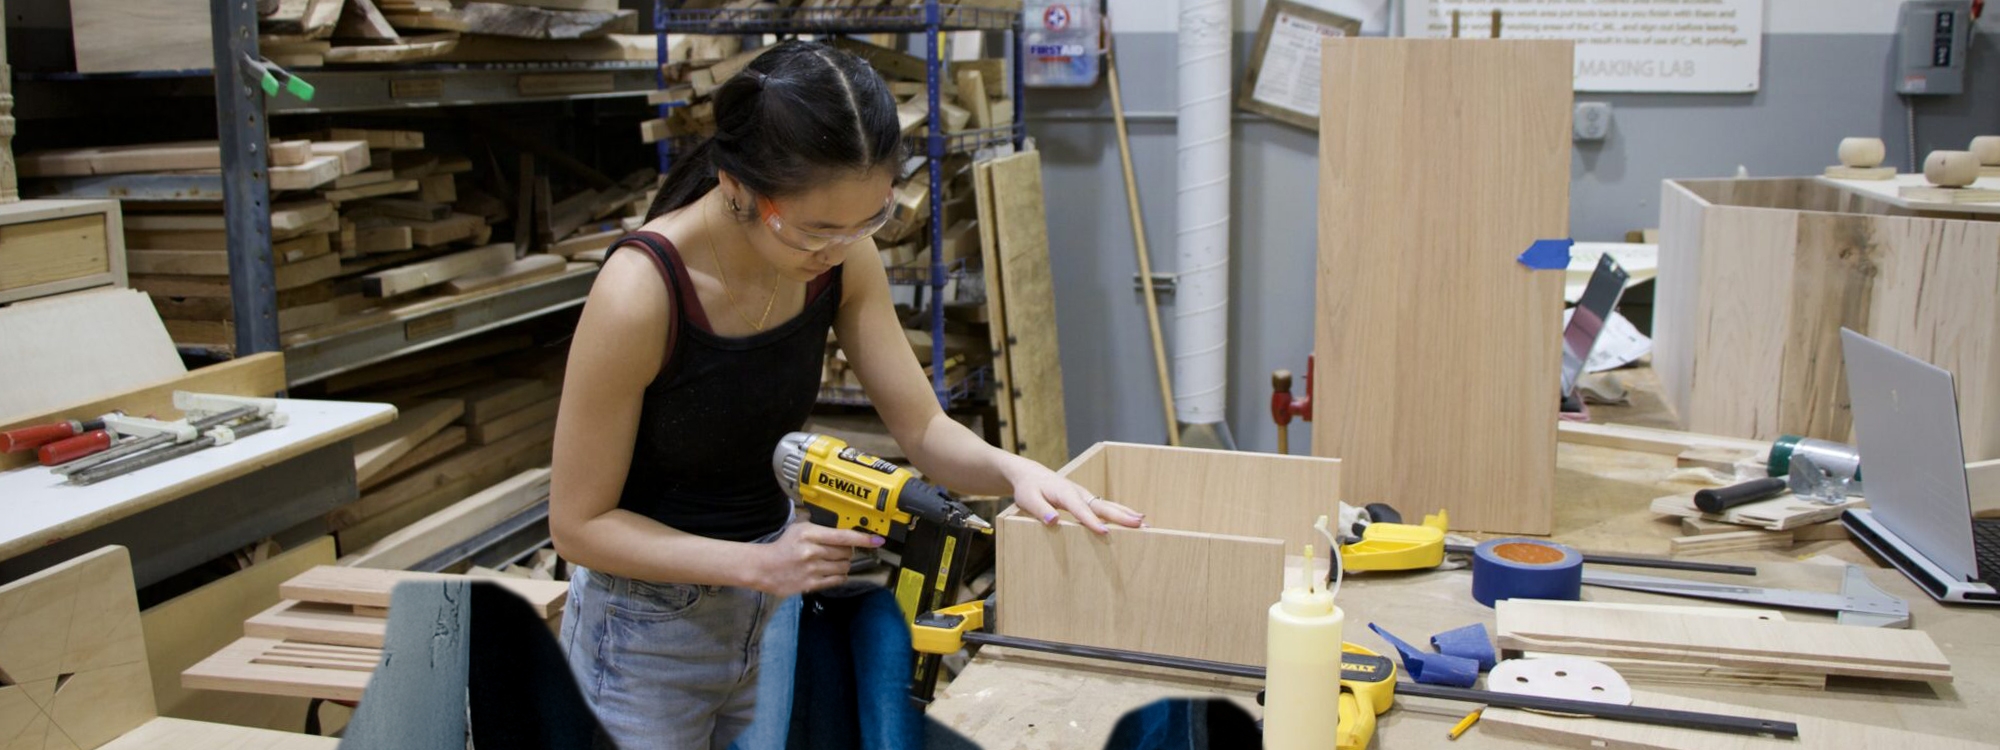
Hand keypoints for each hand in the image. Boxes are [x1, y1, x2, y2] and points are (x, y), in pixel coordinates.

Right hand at [749, 520, 882, 595]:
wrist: (764, 567)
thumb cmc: (783, 546)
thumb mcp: (799, 528)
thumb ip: (821, 527)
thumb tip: (844, 529)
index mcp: (809, 534)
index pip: (843, 536)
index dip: (863, 538)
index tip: (877, 540)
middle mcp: (812, 551)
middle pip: (846, 552)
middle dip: (848, 551)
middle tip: (838, 550)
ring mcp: (812, 569)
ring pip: (844, 567)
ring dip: (843, 564)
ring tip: (832, 561)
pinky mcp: (811, 583)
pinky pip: (837, 580)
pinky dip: (839, 576)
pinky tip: (831, 571)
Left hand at [1010, 466, 1144, 534]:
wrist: (1031, 475)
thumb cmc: (1029, 489)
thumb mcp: (1028, 499)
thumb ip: (1040, 510)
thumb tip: (1053, 521)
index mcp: (1065, 493)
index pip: (1080, 510)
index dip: (1092, 522)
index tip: (1105, 532)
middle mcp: (1079, 493)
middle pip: (1102, 506)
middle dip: (1121, 516)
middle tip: (1140, 525)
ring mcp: (1085, 495)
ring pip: (1108, 506)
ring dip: (1126, 514)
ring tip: (1144, 523)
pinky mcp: (1087, 499)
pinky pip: (1105, 507)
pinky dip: (1120, 512)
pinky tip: (1133, 519)